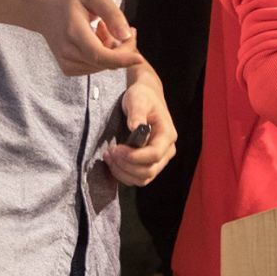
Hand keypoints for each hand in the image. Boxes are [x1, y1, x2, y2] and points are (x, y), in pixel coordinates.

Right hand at [23, 0, 145, 75]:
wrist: (44, 8)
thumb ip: (112, 14)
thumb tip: (126, 35)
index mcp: (74, 33)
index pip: (99, 55)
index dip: (121, 59)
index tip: (138, 58)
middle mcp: (68, 52)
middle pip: (106, 62)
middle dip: (124, 49)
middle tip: (127, 28)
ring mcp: (66, 62)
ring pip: (103, 66)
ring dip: (113, 51)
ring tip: (105, 29)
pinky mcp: (68, 68)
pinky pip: (96, 67)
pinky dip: (104, 56)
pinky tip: (98, 39)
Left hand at [106, 66, 175, 186]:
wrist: (146, 98)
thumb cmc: (143, 97)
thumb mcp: (138, 99)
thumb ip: (137, 113)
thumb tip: (135, 127)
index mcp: (167, 135)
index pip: (155, 155)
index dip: (134, 157)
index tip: (116, 149)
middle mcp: (167, 150)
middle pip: (149, 171)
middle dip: (126, 165)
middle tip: (109, 152)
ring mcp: (159, 159)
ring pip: (143, 178)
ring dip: (123, 172)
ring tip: (109, 157)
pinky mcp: (149, 164)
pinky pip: (137, 178)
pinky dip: (123, 174)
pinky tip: (113, 162)